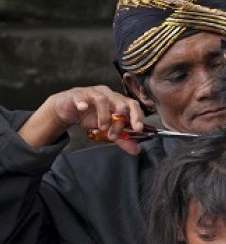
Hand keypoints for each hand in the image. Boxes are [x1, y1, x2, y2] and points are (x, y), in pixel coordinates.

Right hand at [20, 86, 143, 154]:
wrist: (69, 110)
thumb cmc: (91, 116)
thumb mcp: (108, 129)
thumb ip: (122, 139)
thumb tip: (136, 150)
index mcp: (119, 101)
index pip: (133, 105)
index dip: (137, 116)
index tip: (138, 129)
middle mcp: (108, 94)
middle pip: (121, 102)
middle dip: (120, 120)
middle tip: (115, 135)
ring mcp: (93, 92)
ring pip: (103, 99)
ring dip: (104, 116)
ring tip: (102, 128)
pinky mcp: (77, 94)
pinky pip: (81, 96)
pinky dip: (82, 102)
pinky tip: (82, 108)